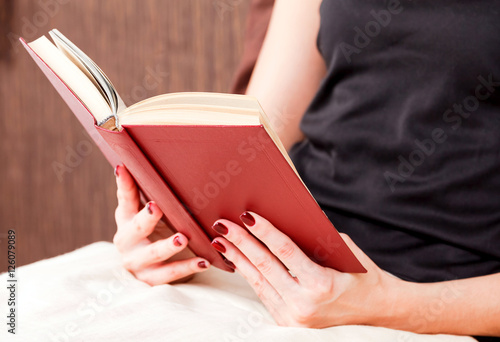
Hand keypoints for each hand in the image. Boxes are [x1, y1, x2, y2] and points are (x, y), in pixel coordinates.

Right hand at [113, 165, 209, 284]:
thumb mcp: (148, 213)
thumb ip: (150, 192)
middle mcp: (126, 242)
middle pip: (135, 228)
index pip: (124, 198)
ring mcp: (137, 263)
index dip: (124, 184)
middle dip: (146, 218)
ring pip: (152, 254)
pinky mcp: (150, 279)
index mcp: (125, 220)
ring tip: (182, 239)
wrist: (148, 269)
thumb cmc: (153, 231)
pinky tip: (204, 261)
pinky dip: (188, 267)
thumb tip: (151, 161)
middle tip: (157, 207)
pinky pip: (170, 274)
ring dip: (167, 246)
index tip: (124, 168)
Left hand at [210, 211, 399, 327]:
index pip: (284, 251)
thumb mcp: (344, 251)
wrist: (377, 312)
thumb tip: (284, 219)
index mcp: (321, 285)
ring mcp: (293, 316)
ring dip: (238, 258)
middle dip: (241, 242)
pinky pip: (263, 293)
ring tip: (222, 240)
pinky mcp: (287, 322)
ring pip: (257, 281)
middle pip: (264, 265)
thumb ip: (315, 238)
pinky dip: (249, 275)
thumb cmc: (363, 276)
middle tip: (223, 224)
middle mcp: (304, 304)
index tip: (247, 215)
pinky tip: (237, 260)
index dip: (264, 231)